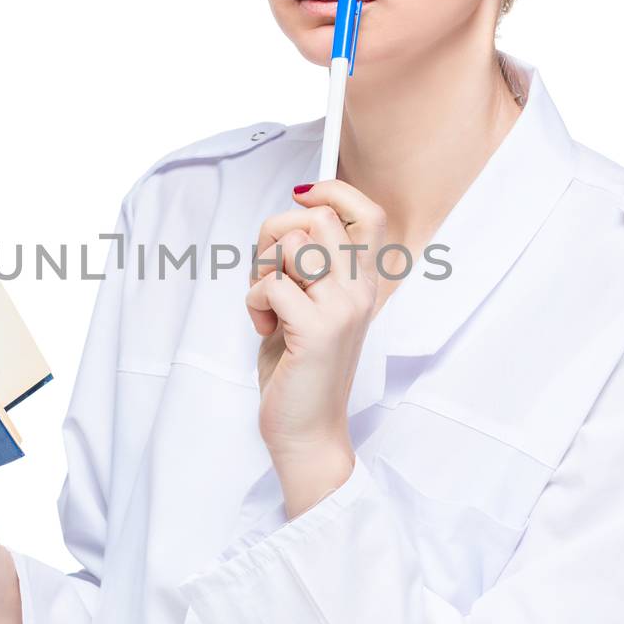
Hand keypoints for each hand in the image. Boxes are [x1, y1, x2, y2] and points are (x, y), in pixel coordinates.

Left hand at [245, 180, 387, 511]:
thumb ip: (306, 267)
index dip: (333, 191)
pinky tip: (266, 330)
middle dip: (275, 235)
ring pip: (294, 245)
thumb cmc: (300, 369)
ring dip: (263, 269)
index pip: (369, 214)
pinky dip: (254, 303)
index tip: (301, 198)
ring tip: (267, 303)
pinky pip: (271, 286)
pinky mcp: (317, 330)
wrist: (308, 432)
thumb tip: (287, 220)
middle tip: (268, 274)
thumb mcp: (308, 307)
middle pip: (318, 219)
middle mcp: (361, 291)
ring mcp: (342, 309)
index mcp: (364, 283)